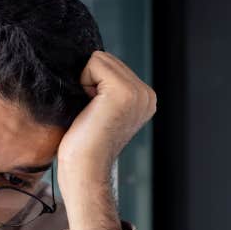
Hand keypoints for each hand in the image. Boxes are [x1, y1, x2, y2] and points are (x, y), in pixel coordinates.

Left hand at [57, 50, 156, 181]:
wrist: (84, 171)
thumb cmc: (84, 146)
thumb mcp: (102, 109)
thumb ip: (105, 87)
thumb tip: (89, 62)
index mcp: (145, 99)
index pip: (111, 64)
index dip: (93, 83)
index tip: (96, 112)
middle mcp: (147, 95)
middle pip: (106, 58)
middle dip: (90, 81)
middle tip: (92, 113)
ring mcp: (139, 93)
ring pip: (99, 58)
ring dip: (86, 83)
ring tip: (92, 112)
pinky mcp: (124, 92)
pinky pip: (94, 63)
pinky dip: (83, 82)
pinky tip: (90, 109)